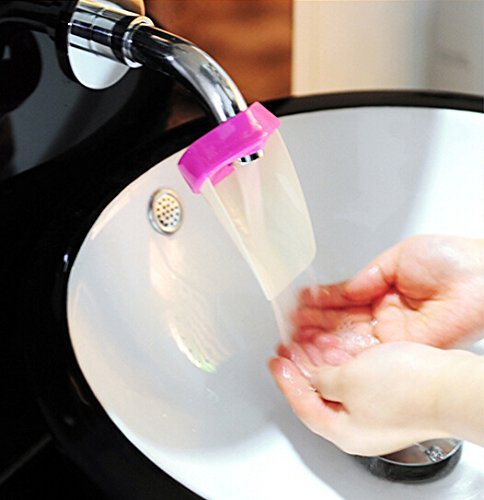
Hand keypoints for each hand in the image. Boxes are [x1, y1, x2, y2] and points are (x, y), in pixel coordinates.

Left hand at [269, 341, 478, 455]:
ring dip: (319, 363)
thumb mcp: (349, 381)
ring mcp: (375, 412)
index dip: (285, 381)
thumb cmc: (407, 389)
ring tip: (306, 342)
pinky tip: (335, 346)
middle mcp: (358, 426)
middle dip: (300, 370)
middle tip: (287, 350)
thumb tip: (313, 378)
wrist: (450, 385)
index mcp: (343, 430)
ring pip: (337, 386)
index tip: (276, 362)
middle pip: (318, 396)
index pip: (302, 406)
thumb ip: (323, 380)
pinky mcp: (389, 396)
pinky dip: (341, 362)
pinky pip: (355, 379)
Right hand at [294, 235, 483, 349]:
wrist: (482, 277)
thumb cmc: (451, 260)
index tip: (300, 303)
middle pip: (342, 323)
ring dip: (320, 339)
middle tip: (290, 324)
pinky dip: (340, 350)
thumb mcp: (397, 258)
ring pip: (349, 340)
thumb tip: (343, 291)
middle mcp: (386, 316)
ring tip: (295, 337)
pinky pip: (365, 352)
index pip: (344, 300)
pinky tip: (319, 347)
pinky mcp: (402, 349)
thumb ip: (365, 278)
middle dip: (314, 324)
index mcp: (384, 292)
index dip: (320, 302)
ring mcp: (393, 335)